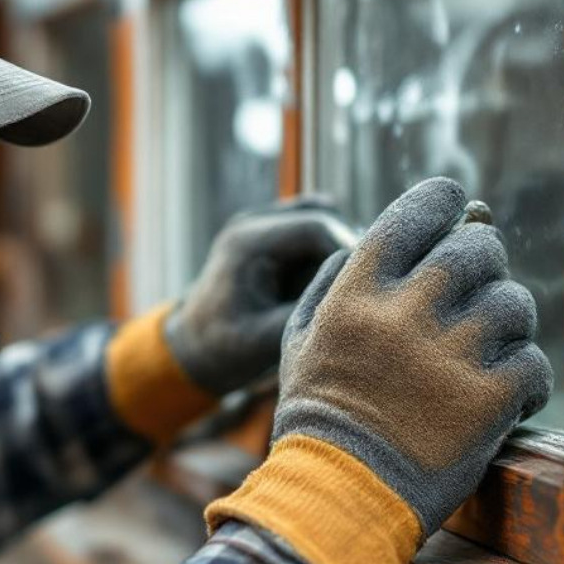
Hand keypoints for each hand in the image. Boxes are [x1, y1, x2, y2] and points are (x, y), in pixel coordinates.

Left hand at [164, 198, 352, 395]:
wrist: (194, 345)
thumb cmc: (222, 347)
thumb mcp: (262, 341)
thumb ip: (306, 315)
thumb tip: (355, 300)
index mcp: (247, 242)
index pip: (316, 226)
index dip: (350, 250)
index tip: (369, 283)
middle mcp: (254, 223)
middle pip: (323, 216)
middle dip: (346, 250)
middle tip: (360, 287)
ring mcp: (262, 223)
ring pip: (323, 217)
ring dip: (337, 249)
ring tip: (340, 287)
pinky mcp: (273, 234)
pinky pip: (315, 228)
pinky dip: (327, 250)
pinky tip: (329, 281)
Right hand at [274, 177, 551, 535]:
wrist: (339, 497)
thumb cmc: (320, 416)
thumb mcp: (300, 338)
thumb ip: (335, 281)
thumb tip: (383, 234)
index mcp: (356, 295)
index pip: (417, 213)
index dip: (446, 202)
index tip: (458, 211)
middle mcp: (403, 316)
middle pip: (478, 248)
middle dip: (484, 264)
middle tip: (477, 289)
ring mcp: (449, 357)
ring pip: (514, 302)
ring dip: (509, 321)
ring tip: (490, 348)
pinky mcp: (487, 401)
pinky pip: (532, 362)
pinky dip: (524, 378)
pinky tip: (502, 396)